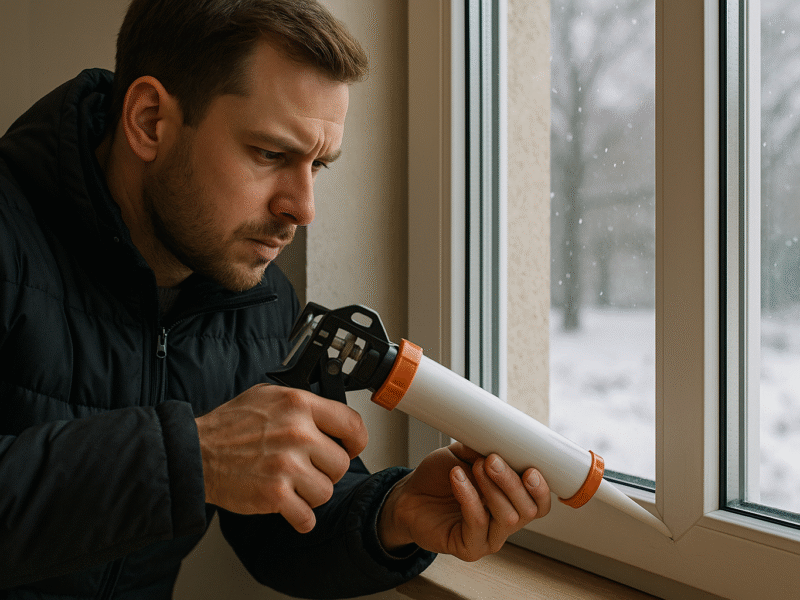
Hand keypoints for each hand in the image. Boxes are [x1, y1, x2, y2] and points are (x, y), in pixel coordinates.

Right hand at [195, 383, 367, 532]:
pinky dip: (301, 518)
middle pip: (341, 463)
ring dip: (312, 493)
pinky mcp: (275, 494)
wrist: (196, 452)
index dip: (356, 441)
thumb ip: (302, 403)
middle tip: (309, 469)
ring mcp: (286, 465)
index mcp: (299, 405)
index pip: (352, 424)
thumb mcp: (268, 395)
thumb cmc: (230, 425)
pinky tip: (291, 508)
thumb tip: (330, 415)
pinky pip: (307, 516)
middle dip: (327, 470)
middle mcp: (297, 433)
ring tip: (294, 485)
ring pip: (326, 491)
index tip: (351, 448)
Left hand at [377, 443, 549, 561]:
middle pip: (527, 510)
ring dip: (491, 488)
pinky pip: (477, 523)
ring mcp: (489, 538)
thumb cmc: (440, 477)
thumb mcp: (464, 454)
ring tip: (473, 467)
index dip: (541, 489)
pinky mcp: (469, 547)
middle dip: (511, 482)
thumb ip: (483, 448)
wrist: (409, 496)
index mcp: (512, 501)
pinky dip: (469, 497)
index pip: (540, 503)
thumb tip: (498, 435)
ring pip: (507, 518)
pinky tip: (457, 478)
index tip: (530, 469)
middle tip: (491, 460)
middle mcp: (505, 522)